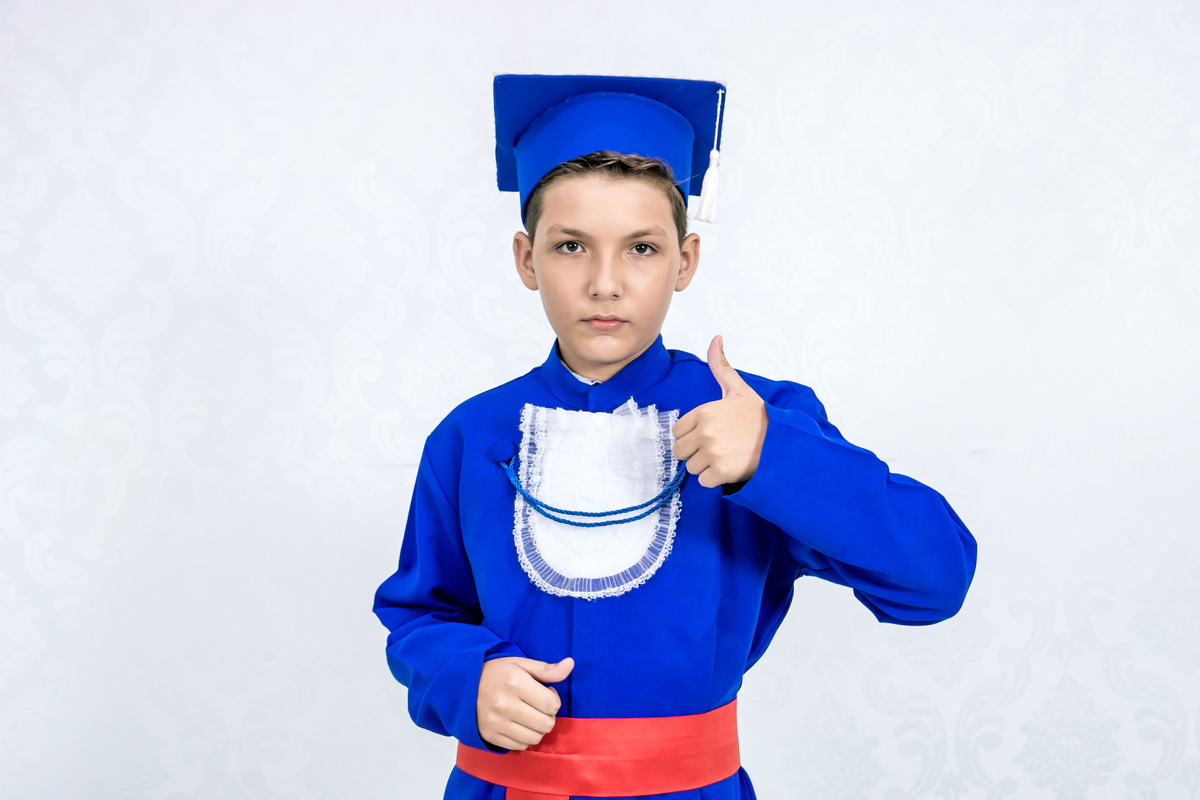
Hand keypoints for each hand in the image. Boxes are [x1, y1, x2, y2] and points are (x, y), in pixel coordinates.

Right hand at [477, 656, 573, 750]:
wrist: (463, 685)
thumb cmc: (497, 672)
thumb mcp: (521, 664)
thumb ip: (547, 669)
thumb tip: (570, 663)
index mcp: (515, 682)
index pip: (552, 704)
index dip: (553, 699)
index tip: (544, 692)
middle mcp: (505, 704)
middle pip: (546, 724)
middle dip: (548, 716)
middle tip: (538, 706)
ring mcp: (496, 722)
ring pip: (534, 738)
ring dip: (537, 729)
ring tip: (529, 716)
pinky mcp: (490, 736)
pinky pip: (520, 746)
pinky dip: (524, 738)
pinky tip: (518, 725)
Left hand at [672, 335, 767, 488]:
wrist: (780, 443)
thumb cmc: (758, 418)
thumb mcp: (738, 390)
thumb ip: (720, 367)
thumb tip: (716, 338)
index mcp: (705, 411)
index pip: (677, 432)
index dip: (692, 435)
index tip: (710, 434)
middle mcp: (706, 431)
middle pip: (680, 451)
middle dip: (695, 452)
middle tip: (717, 448)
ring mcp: (713, 452)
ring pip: (691, 467)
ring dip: (705, 466)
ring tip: (725, 456)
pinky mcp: (721, 472)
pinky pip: (702, 481)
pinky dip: (714, 479)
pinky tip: (729, 467)